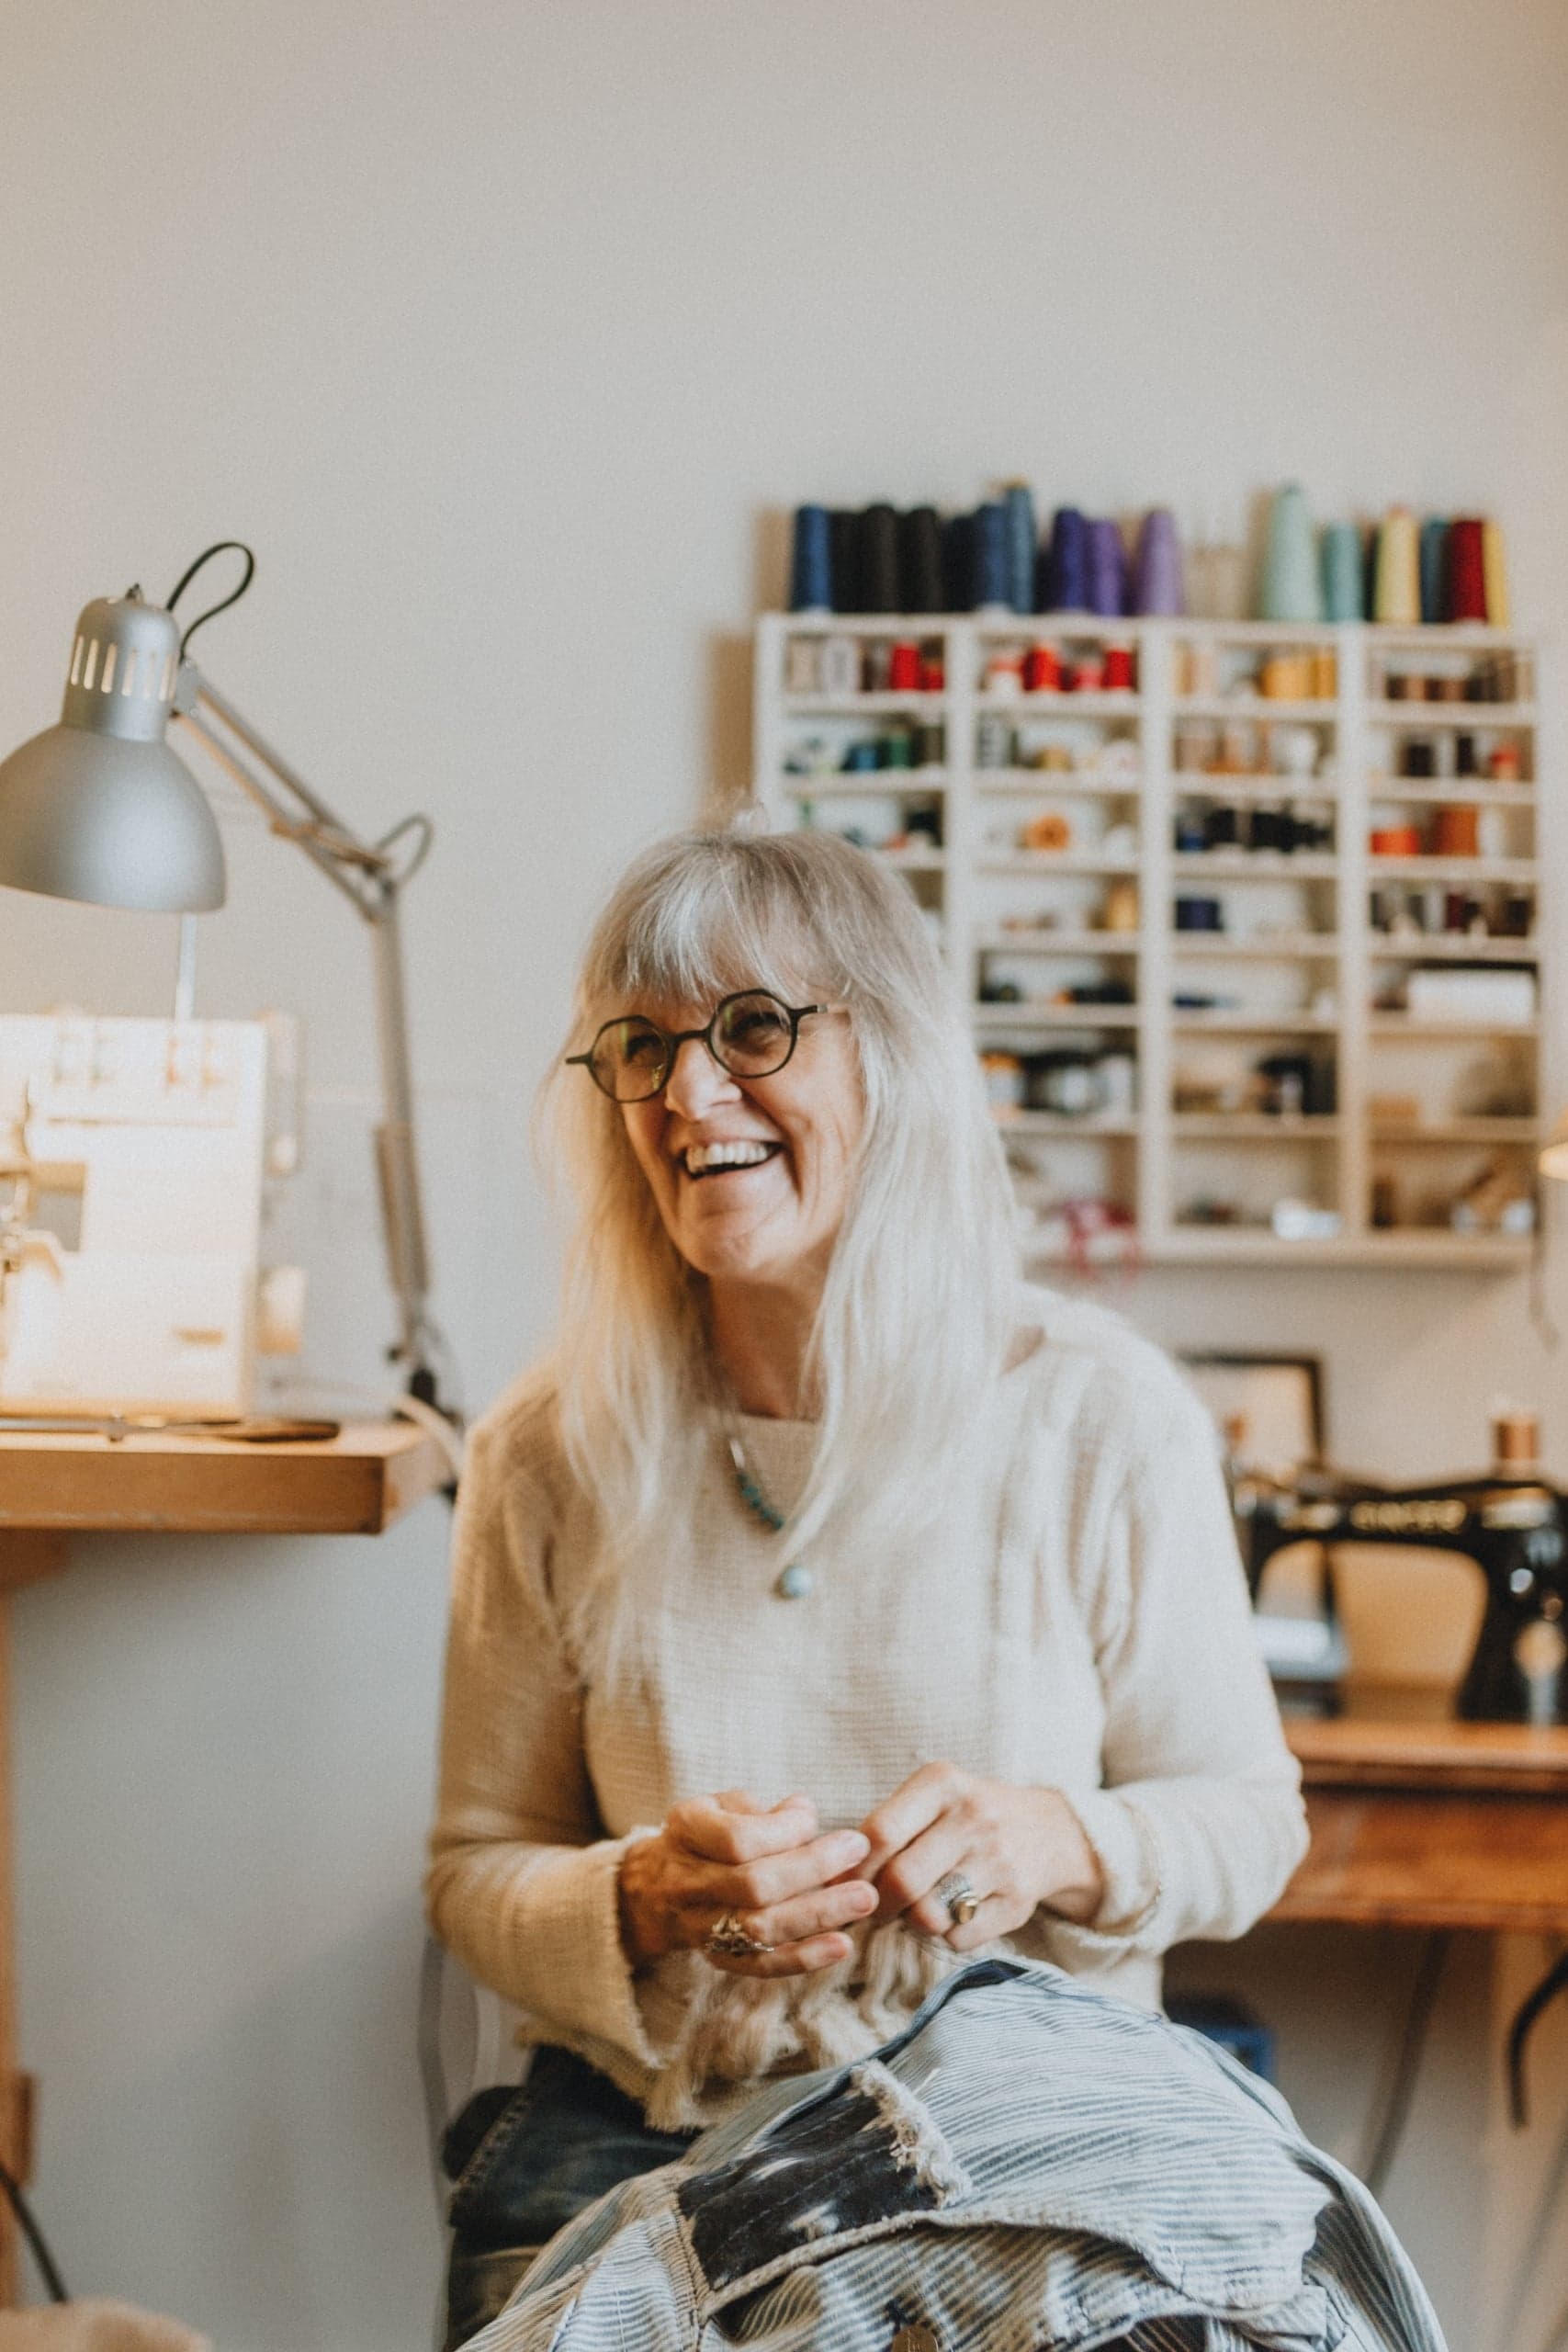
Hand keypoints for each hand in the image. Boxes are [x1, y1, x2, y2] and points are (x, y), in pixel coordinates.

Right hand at [617, 1790, 877, 1977]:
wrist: (652, 1889)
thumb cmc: (705, 1835)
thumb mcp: (721, 1805)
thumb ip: (761, 1808)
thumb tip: (803, 1812)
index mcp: (686, 1830)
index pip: (736, 1839)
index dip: (782, 1831)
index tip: (813, 1819)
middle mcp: (686, 1882)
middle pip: (752, 1885)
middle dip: (812, 1868)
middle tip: (858, 1850)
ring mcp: (699, 1926)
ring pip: (759, 1929)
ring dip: (818, 1914)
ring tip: (864, 1898)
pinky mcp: (719, 1958)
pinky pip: (760, 1966)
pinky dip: (803, 1958)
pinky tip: (841, 1945)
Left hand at [857, 1764, 1104, 1950]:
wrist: (1048, 1831)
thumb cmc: (967, 1815)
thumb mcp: (932, 1797)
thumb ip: (886, 1829)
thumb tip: (832, 1881)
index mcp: (943, 1783)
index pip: (880, 1832)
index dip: (854, 1868)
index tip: (845, 1883)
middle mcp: (974, 1817)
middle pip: (901, 1880)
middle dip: (877, 1905)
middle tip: (874, 1908)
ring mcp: (999, 1861)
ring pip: (928, 1915)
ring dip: (910, 1921)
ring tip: (913, 1908)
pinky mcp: (1017, 1902)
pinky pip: (958, 1937)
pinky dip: (944, 1934)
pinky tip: (950, 1915)